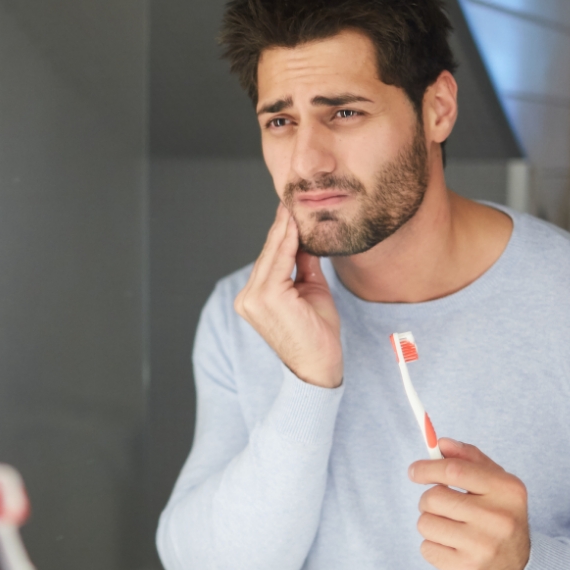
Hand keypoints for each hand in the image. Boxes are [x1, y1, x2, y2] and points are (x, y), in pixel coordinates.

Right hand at [234, 203, 342, 387]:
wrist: (320, 367)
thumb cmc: (318, 335)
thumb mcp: (312, 291)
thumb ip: (305, 266)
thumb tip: (307, 241)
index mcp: (255, 298)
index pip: (269, 259)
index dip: (281, 234)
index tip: (291, 212)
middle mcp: (249, 298)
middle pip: (268, 254)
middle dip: (283, 227)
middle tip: (292, 202)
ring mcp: (255, 299)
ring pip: (272, 254)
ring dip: (285, 230)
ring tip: (294, 208)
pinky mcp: (267, 297)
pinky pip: (279, 261)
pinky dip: (288, 242)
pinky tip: (295, 225)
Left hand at [409, 438, 529, 569]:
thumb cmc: (500, 517)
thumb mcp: (496, 484)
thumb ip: (470, 458)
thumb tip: (442, 443)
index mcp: (507, 490)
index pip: (455, 471)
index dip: (428, 468)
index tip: (414, 471)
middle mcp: (499, 518)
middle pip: (434, 497)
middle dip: (428, 500)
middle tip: (439, 507)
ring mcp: (483, 547)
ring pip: (426, 523)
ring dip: (430, 524)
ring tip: (450, 529)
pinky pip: (427, 549)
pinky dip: (433, 547)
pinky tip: (453, 549)